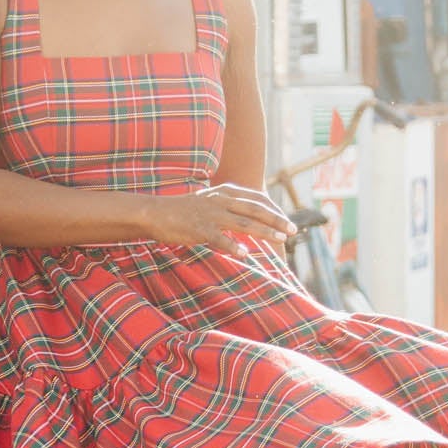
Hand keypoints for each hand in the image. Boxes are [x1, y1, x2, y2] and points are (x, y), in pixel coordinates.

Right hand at [144, 185, 297, 254]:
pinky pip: (220, 239)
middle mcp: (220, 201)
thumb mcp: (209, 201)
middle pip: (255, 209)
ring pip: (243, 223)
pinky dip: (233, 246)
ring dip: (264, 232)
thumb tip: (250, 216)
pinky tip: (245, 254)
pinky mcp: (199, 229)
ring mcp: (210, 215)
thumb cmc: (184, 210)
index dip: (274, 209)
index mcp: (224, 193)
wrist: (155, 212)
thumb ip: (229, 206)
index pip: (257, 198)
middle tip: (292, 230)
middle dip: (276, 220)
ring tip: (280, 240)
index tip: (287, 221)